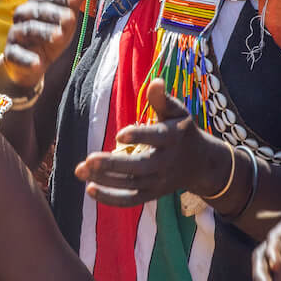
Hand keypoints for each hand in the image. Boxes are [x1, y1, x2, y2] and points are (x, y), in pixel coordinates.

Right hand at [0, 0, 93, 96]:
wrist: (30, 64)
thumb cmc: (49, 33)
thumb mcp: (65, 13)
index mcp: (36, 4)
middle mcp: (23, 16)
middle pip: (37, 11)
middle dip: (53, 14)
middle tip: (70, 19)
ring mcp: (15, 35)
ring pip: (27, 30)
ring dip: (43, 33)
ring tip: (59, 38)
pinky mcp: (11, 55)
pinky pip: (16, 55)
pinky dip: (26, 59)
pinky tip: (38, 64)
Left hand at [75, 80, 221, 207]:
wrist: (200, 164)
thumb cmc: (182, 131)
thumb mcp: (178, 112)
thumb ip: (162, 99)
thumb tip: (156, 81)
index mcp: (174, 138)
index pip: (157, 138)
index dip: (139, 136)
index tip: (119, 134)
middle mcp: (166, 162)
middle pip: (140, 167)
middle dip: (113, 165)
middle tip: (88, 159)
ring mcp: (158, 182)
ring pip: (131, 184)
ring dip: (104, 180)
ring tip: (80, 170)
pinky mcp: (151, 194)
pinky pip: (130, 200)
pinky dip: (110, 199)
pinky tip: (89, 189)